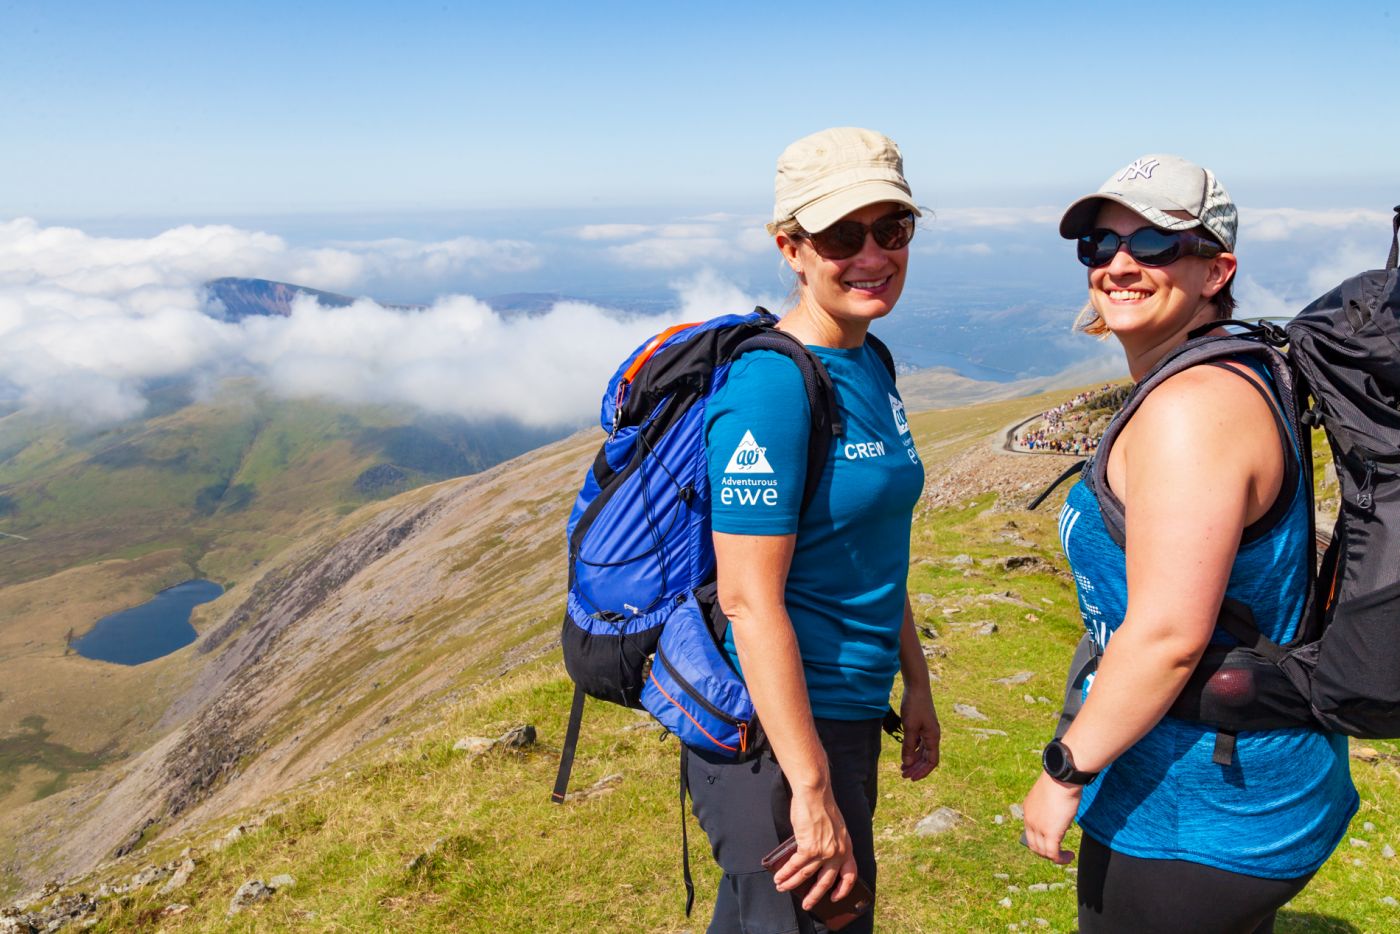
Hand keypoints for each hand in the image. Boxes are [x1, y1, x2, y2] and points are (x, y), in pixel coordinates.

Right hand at [772, 786, 857, 909]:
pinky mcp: (809, 847)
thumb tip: (816, 857)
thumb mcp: (835, 828)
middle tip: (807, 905)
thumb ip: (831, 844)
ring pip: (807, 875)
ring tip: (782, 888)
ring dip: (792, 883)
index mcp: (847, 847)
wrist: (815, 793)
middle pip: (826, 881)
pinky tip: (779, 877)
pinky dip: (785, 873)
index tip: (835, 897)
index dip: (843, 889)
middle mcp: (838, 853)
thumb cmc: (822, 806)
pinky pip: (795, 865)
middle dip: (815, 896)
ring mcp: (824, 852)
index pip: (850, 874)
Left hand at [900, 689, 940, 780]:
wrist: (917, 687)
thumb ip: (908, 746)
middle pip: (927, 758)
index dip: (923, 772)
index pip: (932, 761)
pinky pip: (919, 743)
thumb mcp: (910, 727)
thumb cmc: (914, 705)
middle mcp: (933, 736)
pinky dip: (912, 750)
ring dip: (914, 761)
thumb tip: (907, 764)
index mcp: (933, 737)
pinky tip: (904, 754)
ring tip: (903, 768)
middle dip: (917, 768)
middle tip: (904, 776)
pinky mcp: (922, 725)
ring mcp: (928, 730)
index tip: (911, 778)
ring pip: (922, 751)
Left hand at [1021, 771, 1080, 864]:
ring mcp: (1039, 827)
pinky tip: (1070, 856)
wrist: (1062, 778)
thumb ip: (1051, 807)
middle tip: (1059, 852)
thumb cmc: (1060, 782)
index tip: (1054, 840)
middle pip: (1034, 845)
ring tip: (1066, 855)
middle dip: (1046, 852)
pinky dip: (1061, 859)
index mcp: (1028, 810)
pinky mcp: (1051, 833)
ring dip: (1054, 857)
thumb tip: (1061, 815)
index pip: (1030, 832)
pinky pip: (1053, 854)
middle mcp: (1029, 820)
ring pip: (1043, 852)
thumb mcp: (1051, 795)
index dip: (1041, 840)